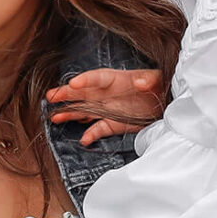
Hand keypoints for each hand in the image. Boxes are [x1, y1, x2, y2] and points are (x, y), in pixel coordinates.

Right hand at [45, 68, 167, 145]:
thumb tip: (141, 81)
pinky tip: (84, 139)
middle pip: (83, 93)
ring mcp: (107, 109)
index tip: (73, 83)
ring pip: (84, 111)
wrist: (165, 103)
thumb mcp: (158, 79)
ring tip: (55, 117)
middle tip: (51, 97)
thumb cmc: (159, 85)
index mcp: (116, 79)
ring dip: (70, 114)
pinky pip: (98, 129)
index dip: (84, 80)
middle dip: (67, 95)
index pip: (96, 78)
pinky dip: (91, 134)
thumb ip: (149, 79)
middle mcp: (106, 93)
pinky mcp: (112, 124)